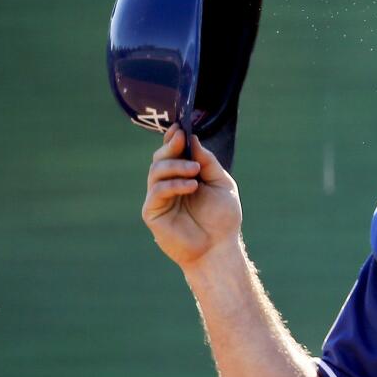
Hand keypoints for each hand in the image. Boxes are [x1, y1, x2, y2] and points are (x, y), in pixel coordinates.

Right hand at [142, 125, 241, 268]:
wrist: (219, 247)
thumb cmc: (222, 219)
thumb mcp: (221, 183)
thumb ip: (208, 162)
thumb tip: (193, 140)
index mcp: (184, 176)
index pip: (172, 153)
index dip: (173, 139)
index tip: (179, 128)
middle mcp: (169, 185)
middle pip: (160, 158)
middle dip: (170, 147)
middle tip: (181, 141)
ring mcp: (159, 198)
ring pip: (156, 171)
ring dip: (175, 165)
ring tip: (194, 170)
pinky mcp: (153, 211)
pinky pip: (157, 190)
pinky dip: (173, 184)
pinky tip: (191, 186)